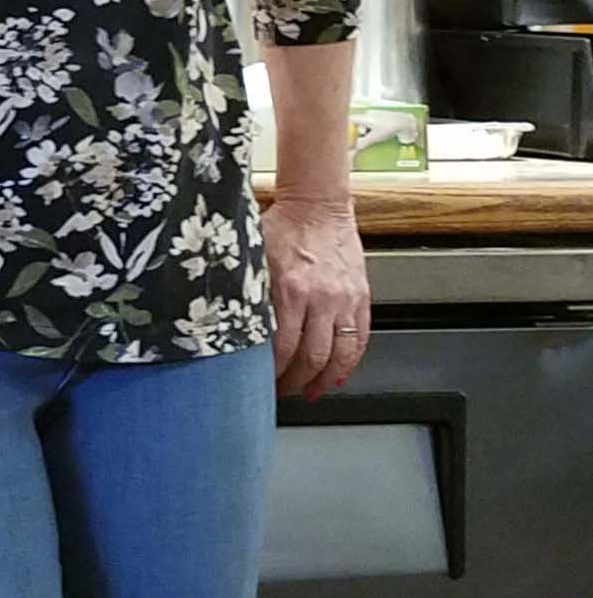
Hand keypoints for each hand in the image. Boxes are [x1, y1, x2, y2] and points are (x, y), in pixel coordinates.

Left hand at [261, 195, 370, 400]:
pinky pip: (360, 340)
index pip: (283, 347)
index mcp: (289, 289)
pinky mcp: (361, 298)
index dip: (274, 372)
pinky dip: (350, 363)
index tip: (264, 382)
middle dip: (296, 382)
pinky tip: (337, 375)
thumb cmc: (284, 227)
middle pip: (312, 357)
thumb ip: (251, 292)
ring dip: (324, 381)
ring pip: (340, 356)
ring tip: (311, 392)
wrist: (318, 205)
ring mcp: (344, 300)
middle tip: (284, 392)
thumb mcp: (255, 257)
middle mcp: (320, 298)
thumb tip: (235, 325)